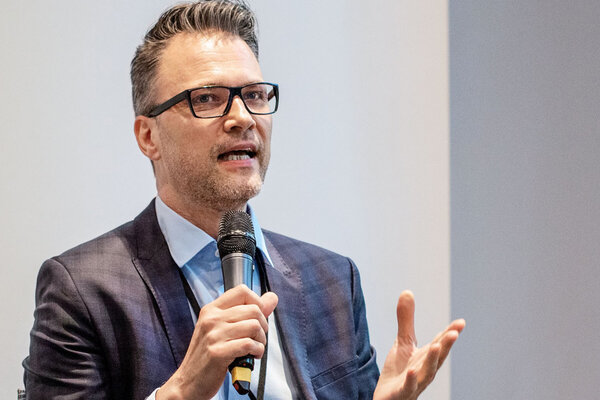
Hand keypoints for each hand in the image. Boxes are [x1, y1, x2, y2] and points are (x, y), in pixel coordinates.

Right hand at [157, 285, 277, 399]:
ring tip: (254, 348)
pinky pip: (249, 344)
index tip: (258, 317)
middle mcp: (211, 319)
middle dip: (263, 326)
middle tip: (257, 337)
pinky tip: (252, 356)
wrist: (189, 382)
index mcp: (211, 310)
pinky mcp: (218, 352)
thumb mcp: (222, 329)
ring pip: (254, 326)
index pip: (242, 291)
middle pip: (253, 309)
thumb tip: (271, 298)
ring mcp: (213, 335)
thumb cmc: (207, 356)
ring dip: (261, 340)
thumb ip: (247, 312)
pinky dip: (257, 351)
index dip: (257, 302)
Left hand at [373, 290, 464, 399]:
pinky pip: (407, 388)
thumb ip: (406, 320)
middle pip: (437, 357)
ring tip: (436, 346)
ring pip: (427, 372)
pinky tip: (412, 371)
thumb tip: (407, 291)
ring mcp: (415, 383)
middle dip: (446, 345)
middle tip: (454, 332)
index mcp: (427, 357)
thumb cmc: (400, 371)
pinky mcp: (401, 393)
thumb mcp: (403, 342)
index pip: (440, 343)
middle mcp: (425, 370)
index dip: (450, 333)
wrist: (388, 398)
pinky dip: (411, 380)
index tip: (461, 322)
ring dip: (432, 360)